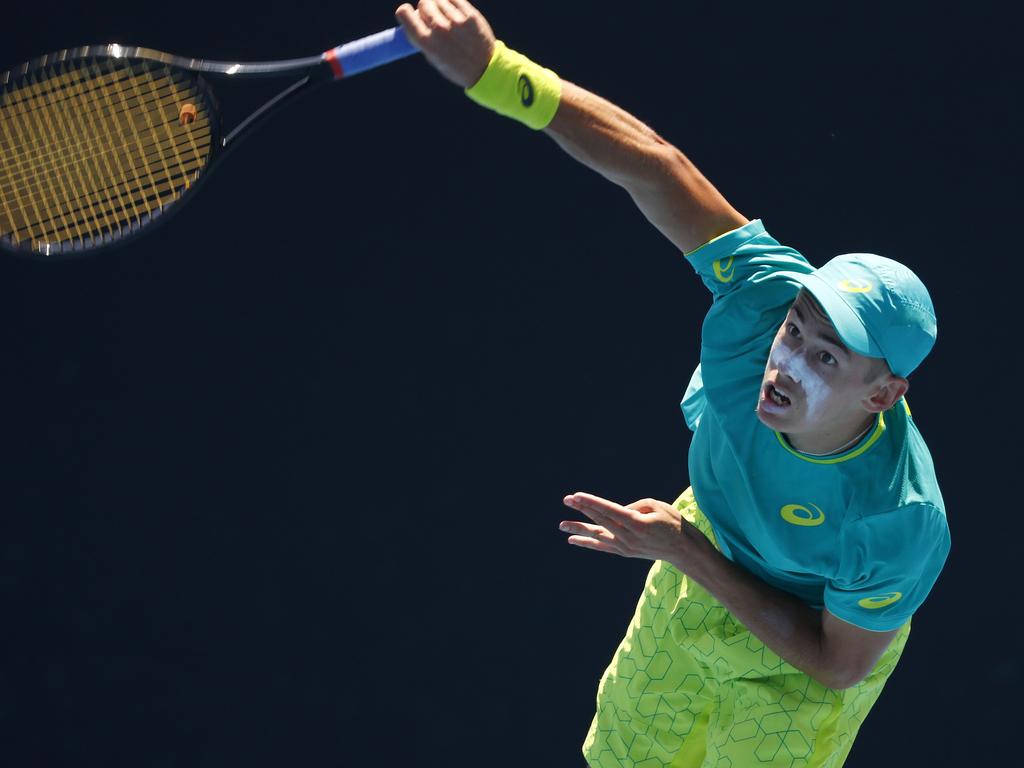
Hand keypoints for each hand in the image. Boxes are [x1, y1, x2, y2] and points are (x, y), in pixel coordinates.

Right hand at [395, 0, 495, 87]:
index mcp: (427, 42)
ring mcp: (456, 21)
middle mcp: (440, 30)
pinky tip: (455, 12)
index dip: (405, 12)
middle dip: (426, 8)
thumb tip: (413, 16)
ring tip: (447, 17)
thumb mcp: (432, 57)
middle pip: (424, 3)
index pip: (404, 13)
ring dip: (440, 5)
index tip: (409, 13)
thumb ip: (421, 36)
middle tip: (432, 17)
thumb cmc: (454, 64)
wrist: (484, 69)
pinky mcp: (470, 15)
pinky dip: (452, 2)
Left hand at [560, 492, 708, 567]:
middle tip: (566, 500)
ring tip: (561, 525)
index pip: (608, 510)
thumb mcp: (656, 505)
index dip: (591, 502)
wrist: (684, 550)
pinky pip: (602, 547)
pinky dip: (587, 543)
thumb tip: (615, 511)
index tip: (576, 496)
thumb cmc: (673, 523)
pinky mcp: (625, 552)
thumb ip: (634, 506)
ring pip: (598, 536)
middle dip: (582, 509)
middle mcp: (629, 537)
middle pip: (600, 521)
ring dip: (579, 529)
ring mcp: (626, 547)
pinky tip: (573, 540)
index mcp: (637, 523)